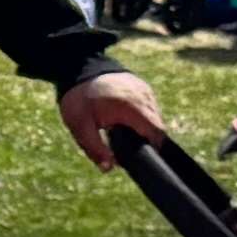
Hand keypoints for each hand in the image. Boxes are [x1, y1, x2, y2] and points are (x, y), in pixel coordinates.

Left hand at [57, 72, 173, 168]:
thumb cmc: (78, 100)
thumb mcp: (80, 127)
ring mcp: (144, 90)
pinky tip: (124, 120)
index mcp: (131, 107)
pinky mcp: (142, 86)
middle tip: (126, 146)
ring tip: (121, 131)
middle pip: (158, 126)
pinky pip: (149, 106)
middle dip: (146, 140)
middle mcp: (143, 97)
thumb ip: (95, 149)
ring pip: (155, 116)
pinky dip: (141, 116)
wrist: (78, 68)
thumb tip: (109, 168)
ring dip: (143, 128)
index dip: (153, 147)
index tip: (141, 157)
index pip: (156, 131)